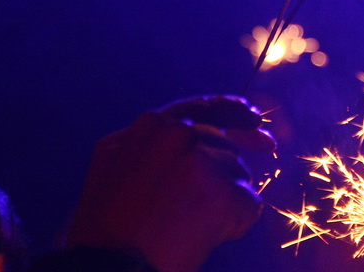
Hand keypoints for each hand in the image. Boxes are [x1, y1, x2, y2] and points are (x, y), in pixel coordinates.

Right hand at [66, 96, 274, 271]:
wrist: (107, 267)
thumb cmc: (107, 228)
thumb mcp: (114, 166)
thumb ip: (150, 143)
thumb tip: (188, 132)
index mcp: (149, 126)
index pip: (202, 108)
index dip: (233, 112)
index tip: (254, 120)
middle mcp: (175, 133)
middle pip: (223, 142)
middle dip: (236, 156)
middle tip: (256, 156)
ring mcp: (200, 159)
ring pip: (237, 172)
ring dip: (225, 199)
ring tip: (188, 226)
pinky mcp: (221, 192)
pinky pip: (248, 202)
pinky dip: (236, 222)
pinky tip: (206, 236)